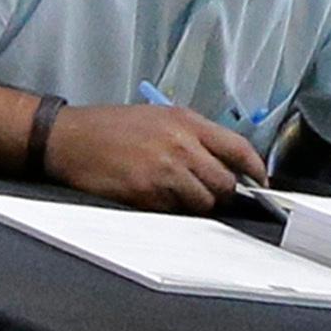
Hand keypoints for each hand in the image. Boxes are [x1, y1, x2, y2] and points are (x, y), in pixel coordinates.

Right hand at [45, 103, 264, 212]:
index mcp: (187, 122)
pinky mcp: (146, 194)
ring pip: (202, 202)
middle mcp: (181, 145)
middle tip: (208, 194)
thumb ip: (194, 137)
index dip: (255, 170)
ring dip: (195, 205)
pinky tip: (153, 198)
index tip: (261, 183)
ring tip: (174, 194)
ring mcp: (164, 171)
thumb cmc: (111, 127)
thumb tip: (223, 162)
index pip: (238, 148)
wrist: (69, 138)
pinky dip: (169, 211)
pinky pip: (173, 213)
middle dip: (221, 193)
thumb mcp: (159, 117)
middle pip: (225, 182)